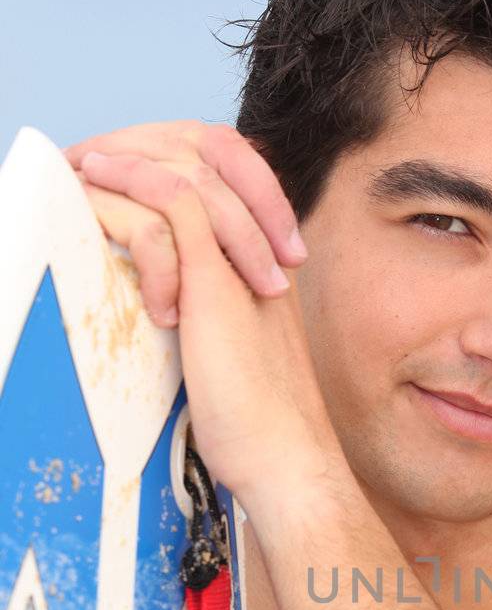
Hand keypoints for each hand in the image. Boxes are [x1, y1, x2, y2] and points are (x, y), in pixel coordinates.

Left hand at [68, 136, 345, 510]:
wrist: (286, 458)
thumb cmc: (258, 425)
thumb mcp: (227, 356)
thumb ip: (207, 318)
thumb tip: (167, 305)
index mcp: (269, 265)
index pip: (228, 184)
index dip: (172, 166)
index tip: (121, 174)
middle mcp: (261, 252)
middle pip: (210, 161)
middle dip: (144, 152)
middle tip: (95, 161)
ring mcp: (242, 261)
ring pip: (189, 172)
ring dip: (128, 162)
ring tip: (88, 167)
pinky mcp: (217, 278)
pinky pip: (175, 202)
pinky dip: (131, 187)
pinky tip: (101, 187)